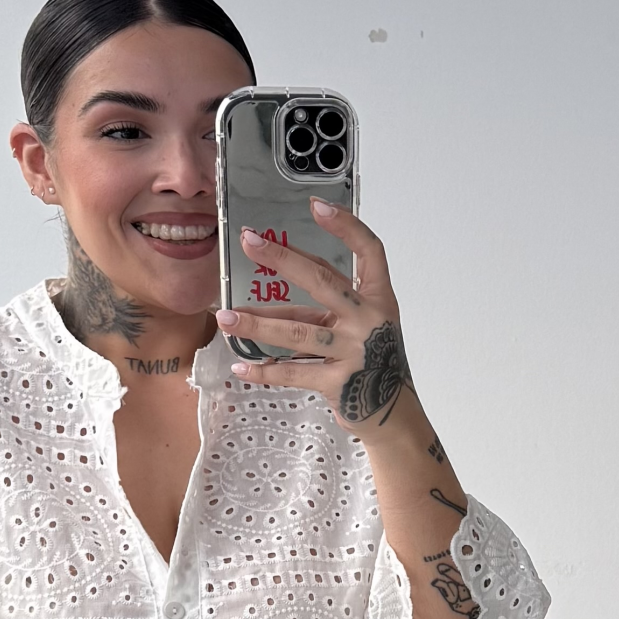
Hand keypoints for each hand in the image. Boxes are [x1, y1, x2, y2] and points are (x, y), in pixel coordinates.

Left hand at [216, 202, 412, 433]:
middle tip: (249, 242)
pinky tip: (241, 367)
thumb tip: (268, 302)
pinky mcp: (339, 382)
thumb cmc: (372, 361)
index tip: (316, 205)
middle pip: (322, 281)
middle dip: (283, 259)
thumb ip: (323, 308)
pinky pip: (294, 372)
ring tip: (225, 317)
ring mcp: (355, 351)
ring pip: (298, 331)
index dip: (345, 226)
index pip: (369, 250)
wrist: (393, 412)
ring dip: (257, 323)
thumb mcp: (357, 326)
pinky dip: (265, 371)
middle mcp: (369, 319)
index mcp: (378, 298)